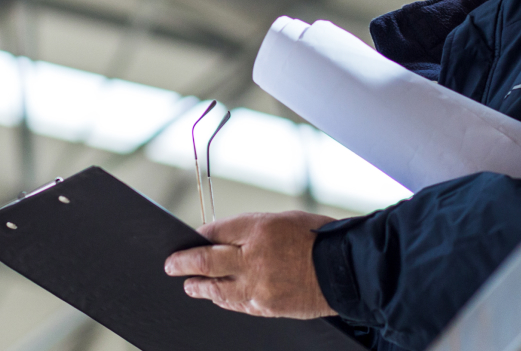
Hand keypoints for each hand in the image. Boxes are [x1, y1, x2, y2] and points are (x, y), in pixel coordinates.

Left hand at [165, 211, 336, 318]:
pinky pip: (234, 303)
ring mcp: (257, 285)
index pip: (217, 230)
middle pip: (206, 259)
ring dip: (198, 285)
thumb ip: (254, 230)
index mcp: (259, 227)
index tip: (192, 237)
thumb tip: (228, 238)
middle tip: (171, 264)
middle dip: (184, 262)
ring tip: (189, 284)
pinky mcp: (264, 306)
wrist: (344, 270)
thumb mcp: (285, 220)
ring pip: (215, 288)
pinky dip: (222, 299)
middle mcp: (253, 256)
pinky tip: (215, 296)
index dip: (201, 235)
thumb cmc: (319, 239)